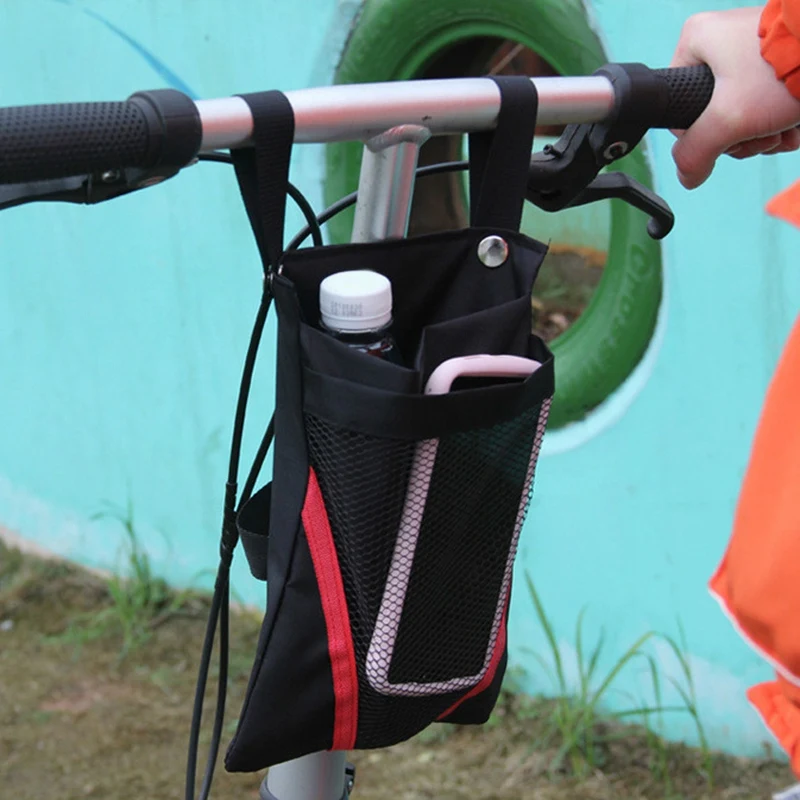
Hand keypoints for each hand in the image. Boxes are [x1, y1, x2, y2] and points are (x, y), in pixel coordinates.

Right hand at [670, 6, 799, 188]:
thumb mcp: (726, 119)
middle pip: (714, 116)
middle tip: (760, 134)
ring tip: (782, 129)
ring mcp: (752, 52)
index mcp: (697, 42)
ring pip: (744, 114)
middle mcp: (722, 42)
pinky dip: (781, 123)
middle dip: (742, 137)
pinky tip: (793, 127)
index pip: (680, 106)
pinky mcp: (779, 62)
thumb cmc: (783, 69)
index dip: (702, 134)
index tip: (727, 136)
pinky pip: (768, 104)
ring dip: (763, 136)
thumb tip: (686, 177)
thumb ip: (695, 153)